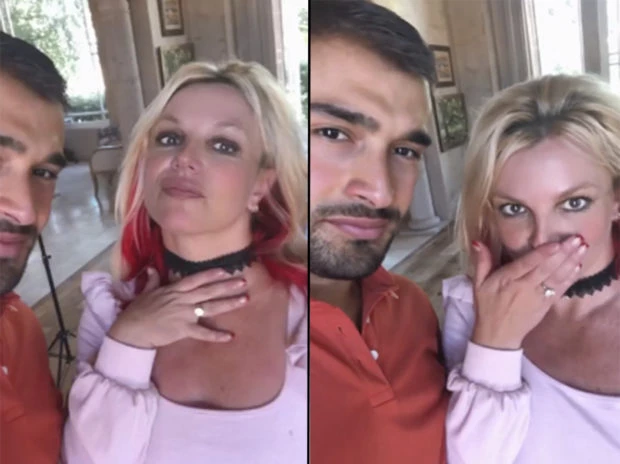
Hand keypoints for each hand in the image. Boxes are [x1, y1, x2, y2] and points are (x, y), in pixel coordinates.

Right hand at [108, 267, 247, 348]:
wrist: (131, 330)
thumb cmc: (138, 311)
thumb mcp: (146, 292)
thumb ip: (153, 280)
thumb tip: (151, 268)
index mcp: (174, 289)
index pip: (196, 279)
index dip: (211, 274)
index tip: (226, 271)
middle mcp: (182, 299)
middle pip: (209, 291)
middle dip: (227, 286)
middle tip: (244, 282)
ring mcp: (184, 314)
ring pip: (210, 307)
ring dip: (228, 303)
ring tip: (244, 299)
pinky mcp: (183, 330)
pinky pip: (203, 333)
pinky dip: (216, 335)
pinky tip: (230, 336)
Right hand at [471, 235, 586, 349]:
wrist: (498, 336)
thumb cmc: (487, 307)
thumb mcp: (478, 284)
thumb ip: (481, 262)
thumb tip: (478, 242)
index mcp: (507, 280)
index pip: (526, 264)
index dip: (542, 254)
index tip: (556, 243)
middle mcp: (524, 287)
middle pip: (546, 269)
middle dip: (563, 253)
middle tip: (576, 238)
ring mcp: (538, 297)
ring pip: (556, 277)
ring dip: (570, 262)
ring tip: (582, 248)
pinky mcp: (546, 305)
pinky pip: (560, 290)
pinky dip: (570, 278)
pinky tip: (578, 266)